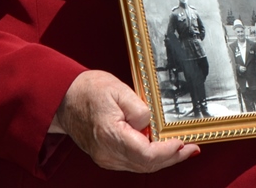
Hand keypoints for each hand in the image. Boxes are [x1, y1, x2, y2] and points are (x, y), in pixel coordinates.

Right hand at [52, 70, 198, 172]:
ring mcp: (106, 158)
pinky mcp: (107, 157)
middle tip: (191, 149)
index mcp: (110, 135)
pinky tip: (161, 149)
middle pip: (146, 165)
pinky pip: (133, 162)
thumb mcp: (117, 89)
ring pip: (141, 166)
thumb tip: (152, 124)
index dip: (168, 151)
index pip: (146, 154)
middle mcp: (107, 153)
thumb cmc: (88, 90)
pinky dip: (150, 158)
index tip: (183, 142)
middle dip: (171, 158)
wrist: (64, 98)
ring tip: (181, 149)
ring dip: (163, 160)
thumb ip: (139, 108)